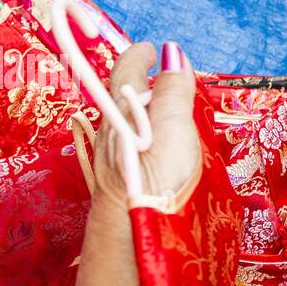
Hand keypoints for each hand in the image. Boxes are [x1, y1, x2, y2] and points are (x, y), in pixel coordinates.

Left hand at [90, 41, 199, 213]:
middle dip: (143, 83)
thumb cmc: (155, 181)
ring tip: (169, 111)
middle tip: (165, 77)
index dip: (138, 56)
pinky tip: (160, 150)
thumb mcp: (173, 128)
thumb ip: (174, 91)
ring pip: (126, 124)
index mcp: (122, 111)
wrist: (133, 236)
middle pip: (124, 98)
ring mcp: (112, 160)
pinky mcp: (120, 184)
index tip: (151, 49)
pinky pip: (131, 148)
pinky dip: (146, 137)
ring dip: (145, 111)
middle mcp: (111, 132)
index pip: (126, 71)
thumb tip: (173, 53)